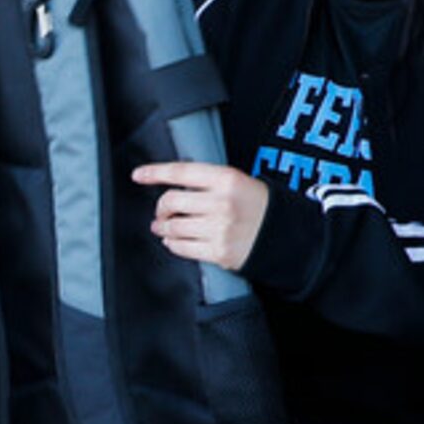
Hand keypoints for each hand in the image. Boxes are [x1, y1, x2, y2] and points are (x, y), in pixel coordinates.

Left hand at [134, 161, 268, 269]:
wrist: (284, 234)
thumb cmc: (259, 206)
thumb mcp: (238, 182)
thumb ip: (208, 181)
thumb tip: (174, 185)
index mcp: (226, 179)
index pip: (181, 172)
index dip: (155, 173)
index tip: (139, 175)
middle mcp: (221, 203)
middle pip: (171, 202)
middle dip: (161, 208)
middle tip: (161, 212)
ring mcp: (219, 229)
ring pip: (173, 227)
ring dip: (163, 228)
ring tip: (163, 227)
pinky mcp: (218, 251)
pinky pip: (182, 248)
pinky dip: (172, 244)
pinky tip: (174, 241)